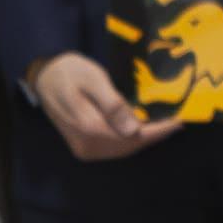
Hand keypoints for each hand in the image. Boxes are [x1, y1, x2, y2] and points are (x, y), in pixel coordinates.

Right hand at [23, 52, 175, 163]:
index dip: (158, 131)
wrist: (43, 77)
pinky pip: (113, 148)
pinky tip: (140, 129)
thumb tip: (134, 129)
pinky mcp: (84, 147)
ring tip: (162, 126)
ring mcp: (85, 149)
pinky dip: (130, 141)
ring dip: (143, 139)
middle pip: (130, 146)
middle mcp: (88, 145)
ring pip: (123, 150)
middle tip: (175, 122)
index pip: (134, 136)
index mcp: (91, 128)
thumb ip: (113, 105)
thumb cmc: (68, 72)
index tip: (179, 122)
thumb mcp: (93, 79)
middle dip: (154, 135)